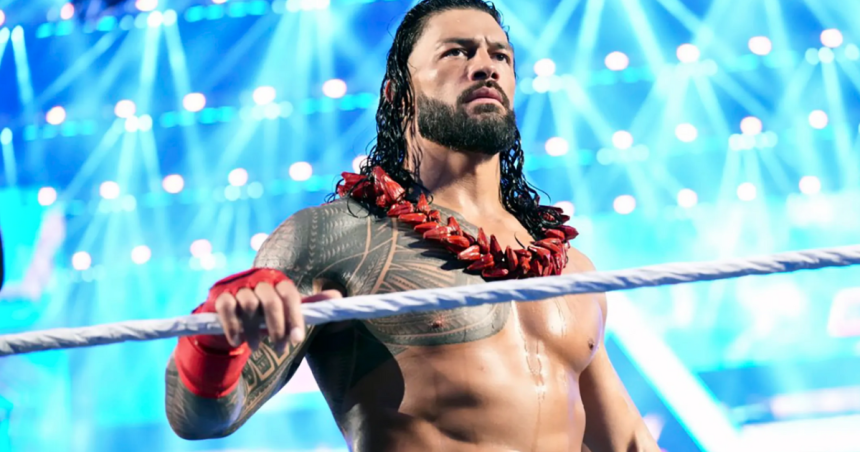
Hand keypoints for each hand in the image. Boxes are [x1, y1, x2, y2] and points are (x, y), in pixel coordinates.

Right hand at [216, 280, 341, 353]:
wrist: (231, 316)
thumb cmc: (265, 313)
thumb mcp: (287, 309)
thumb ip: (309, 304)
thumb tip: (338, 296)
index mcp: (278, 281)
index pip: (289, 294)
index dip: (294, 317)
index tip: (297, 339)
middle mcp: (259, 279)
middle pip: (271, 301)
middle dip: (277, 328)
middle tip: (279, 349)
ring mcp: (239, 286)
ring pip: (249, 306)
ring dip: (255, 331)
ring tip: (256, 346)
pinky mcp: (220, 296)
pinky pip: (228, 309)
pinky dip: (233, 328)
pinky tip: (238, 342)